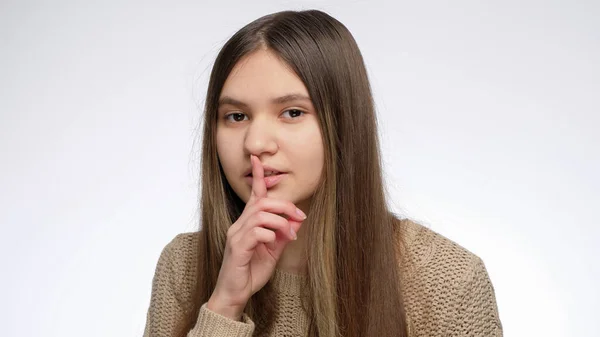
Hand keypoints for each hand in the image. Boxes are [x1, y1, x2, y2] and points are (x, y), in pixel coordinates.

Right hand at [207, 154, 305, 319]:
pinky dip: (271, 234)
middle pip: (261, 202)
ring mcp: (236, 235)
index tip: (258, 159)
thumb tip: (296, 222)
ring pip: (260, 214)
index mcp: (246, 223)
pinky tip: (276, 244)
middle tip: (300, 216)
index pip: (253, 195)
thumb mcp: (273, 252)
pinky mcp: (237, 247)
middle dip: (284, 205)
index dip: (257, 176)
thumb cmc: (251, 272)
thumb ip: (281, 235)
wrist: (234, 294)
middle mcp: (239, 225)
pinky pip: (257, 232)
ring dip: (281, 222)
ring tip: (291, 234)